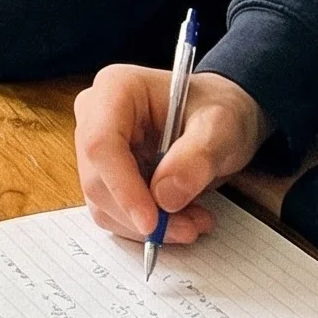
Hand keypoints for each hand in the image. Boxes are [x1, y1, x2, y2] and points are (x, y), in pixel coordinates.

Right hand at [75, 66, 268, 247]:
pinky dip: (148, 226)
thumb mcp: (221, 127)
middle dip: (141, 214)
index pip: (101, 144)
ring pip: (104, 204)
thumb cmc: (219, 109)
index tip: (151, 221)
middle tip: (189, 227)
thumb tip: (164, 197)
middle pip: (98, 180)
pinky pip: (115, 214)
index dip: (121, 187)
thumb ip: (196, 157)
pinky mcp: (107, 176)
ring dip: (148, 225)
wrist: (221, 118)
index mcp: (116, 89)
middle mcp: (95, 117)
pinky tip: (182, 218)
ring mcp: (99, 150)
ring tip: (194, 221)